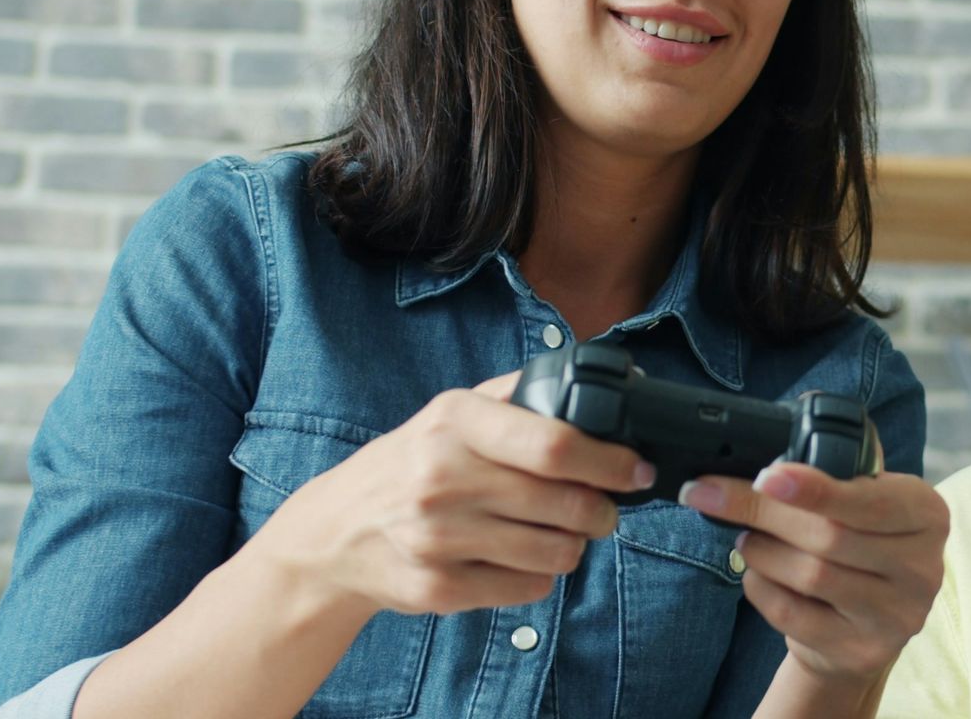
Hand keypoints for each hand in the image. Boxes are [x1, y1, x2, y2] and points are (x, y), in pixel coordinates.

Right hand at [248, 370, 654, 618]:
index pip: (555, 445)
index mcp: (455, 421)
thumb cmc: (412, 463)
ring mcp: (437, 538)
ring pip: (554, 552)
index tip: (636, 470)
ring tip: (564, 532)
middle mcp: (442, 477)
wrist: (334, 533)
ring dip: (575, 545)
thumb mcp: (452, 413)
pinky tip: (521, 557)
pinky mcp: (437, 588)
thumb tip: (613, 383)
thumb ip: (522, 395)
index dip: (611, 462)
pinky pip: (527, 587)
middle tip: (605, 510)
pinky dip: (539, 574)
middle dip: (603, 511)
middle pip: (566, 504)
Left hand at [677, 463, 948, 685]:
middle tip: (712, 495)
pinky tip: (758, 573)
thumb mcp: (863, 501)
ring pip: (809, 575)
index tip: (766, 476)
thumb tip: (767, 464)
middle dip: (763, 512)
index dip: (815, 489)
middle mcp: (922, 567)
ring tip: (746, 538)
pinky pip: (793, 614)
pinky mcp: (861, 651)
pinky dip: (762, 587)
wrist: (864, 623)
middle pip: (830, 536)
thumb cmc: (857, 544)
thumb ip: (835, 476)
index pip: (868, 500)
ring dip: (761, 551)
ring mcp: (895, 615)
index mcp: (927, 514)